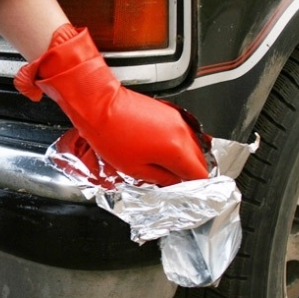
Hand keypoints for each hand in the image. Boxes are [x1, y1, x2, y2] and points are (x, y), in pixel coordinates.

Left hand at [16, 25, 208, 184]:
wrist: (99, 105)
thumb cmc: (110, 134)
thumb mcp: (134, 168)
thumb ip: (160, 178)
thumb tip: (172, 183)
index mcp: (176, 149)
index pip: (199, 173)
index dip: (196, 186)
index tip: (189, 192)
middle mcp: (181, 132)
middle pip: (199, 159)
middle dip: (191, 172)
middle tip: (177, 183)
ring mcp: (175, 119)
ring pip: (191, 144)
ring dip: (184, 157)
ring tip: (166, 167)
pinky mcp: (167, 111)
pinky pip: (180, 132)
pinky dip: (176, 143)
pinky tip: (160, 150)